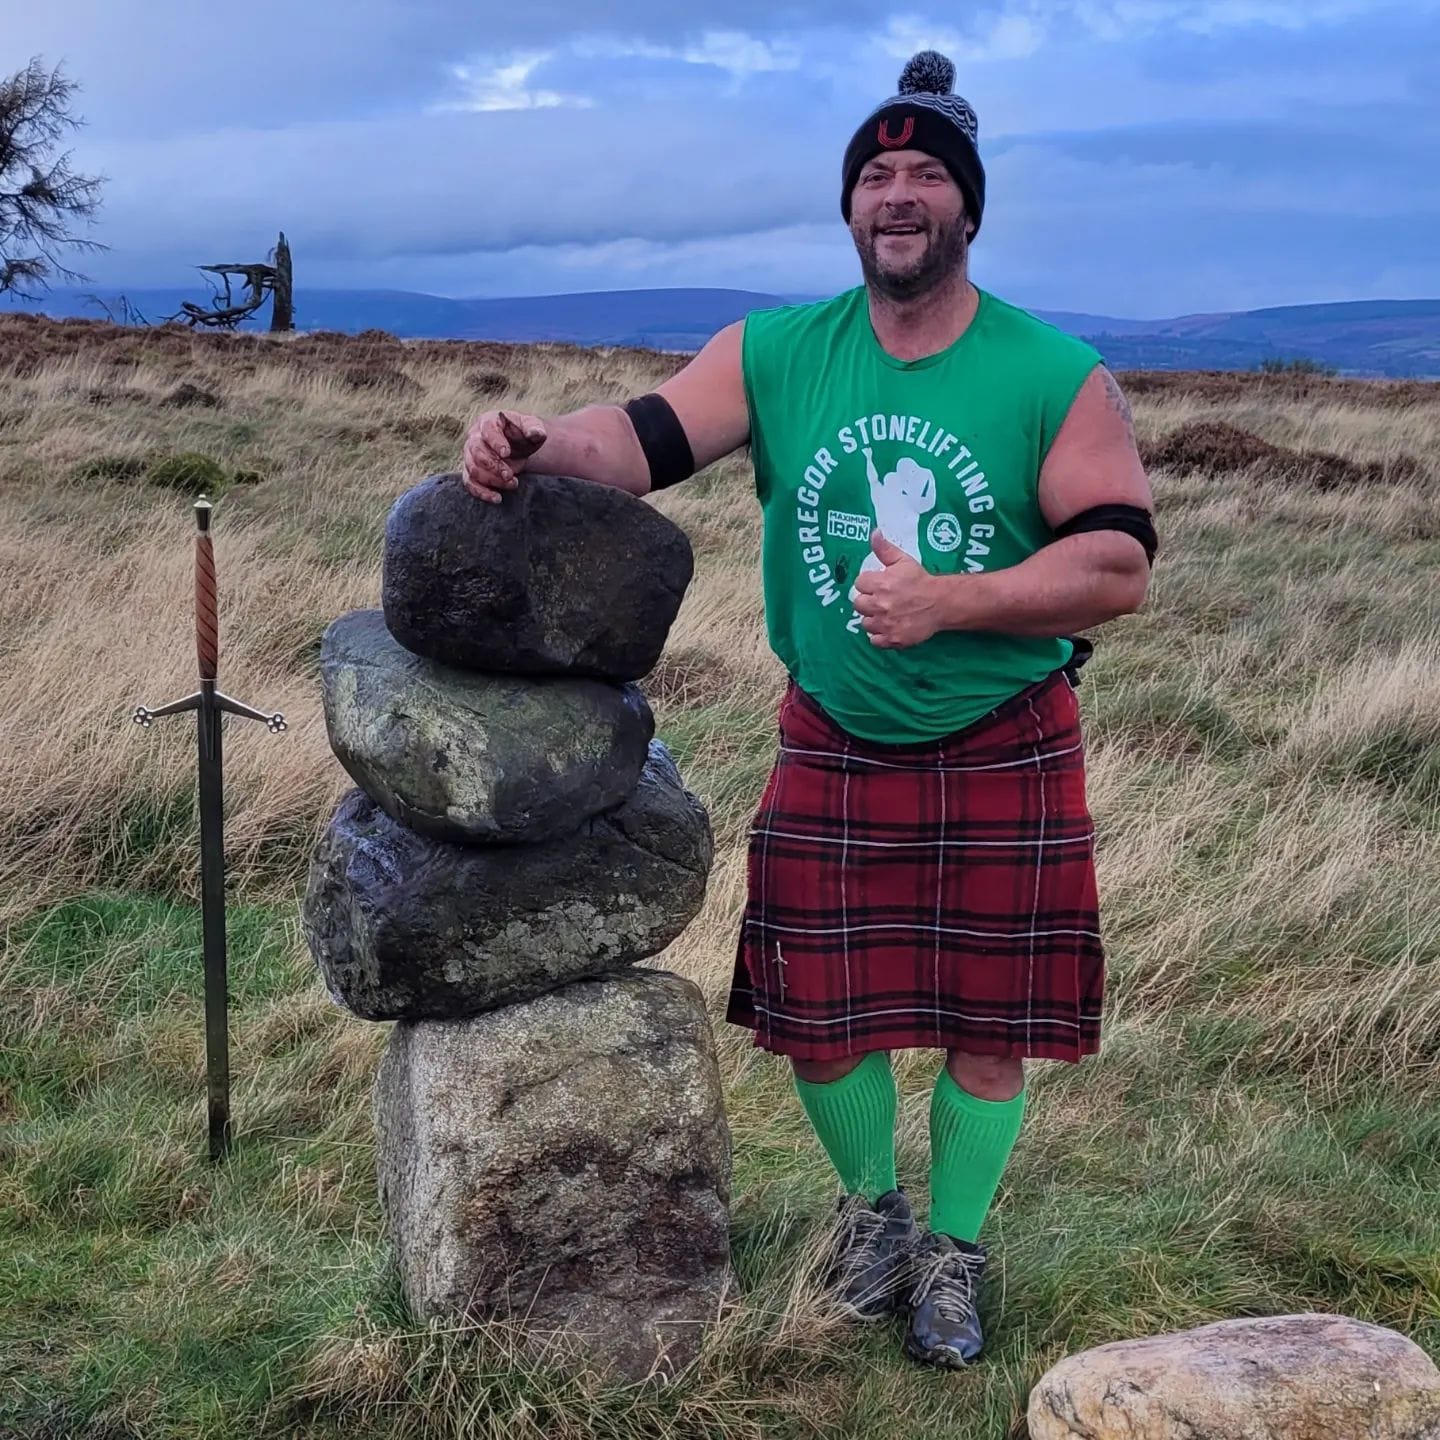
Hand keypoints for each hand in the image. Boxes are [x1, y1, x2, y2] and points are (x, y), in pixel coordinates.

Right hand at [461, 409, 546, 503]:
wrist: (518, 446)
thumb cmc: (523, 434)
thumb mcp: (532, 427)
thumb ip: (534, 428)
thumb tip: (535, 433)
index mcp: (488, 421)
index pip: (487, 429)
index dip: (495, 441)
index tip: (506, 453)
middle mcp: (475, 437)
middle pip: (477, 451)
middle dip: (494, 465)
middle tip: (510, 475)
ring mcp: (470, 455)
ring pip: (473, 468)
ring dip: (492, 479)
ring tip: (512, 483)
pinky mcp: (471, 471)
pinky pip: (469, 483)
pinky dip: (481, 492)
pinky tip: (497, 498)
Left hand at [851, 531, 942, 647]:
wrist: (941, 602)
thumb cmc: (921, 580)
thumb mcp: (903, 561)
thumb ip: (884, 549)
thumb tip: (874, 533)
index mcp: (879, 584)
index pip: (859, 583)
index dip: (868, 583)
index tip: (878, 585)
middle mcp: (879, 605)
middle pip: (858, 604)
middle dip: (868, 601)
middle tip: (881, 600)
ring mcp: (885, 624)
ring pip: (865, 623)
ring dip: (873, 619)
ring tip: (886, 614)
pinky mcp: (892, 639)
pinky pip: (875, 640)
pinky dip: (879, 636)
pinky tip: (888, 628)